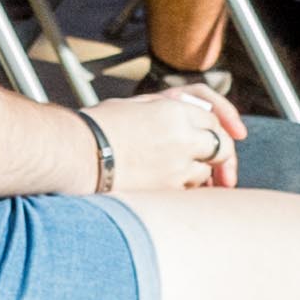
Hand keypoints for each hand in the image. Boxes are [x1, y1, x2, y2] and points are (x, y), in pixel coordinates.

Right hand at [102, 87, 244, 190]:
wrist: (75, 155)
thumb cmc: (96, 128)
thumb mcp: (134, 107)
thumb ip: (164, 110)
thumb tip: (186, 116)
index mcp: (174, 111)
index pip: (211, 119)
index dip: (219, 129)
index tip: (220, 138)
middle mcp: (182, 138)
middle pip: (221, 147)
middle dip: (224, 157)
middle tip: (222, 169)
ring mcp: (176, 168)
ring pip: (205, 173)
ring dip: (200, 174)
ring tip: (179, 175)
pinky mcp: (166, 192)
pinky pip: (187, 192)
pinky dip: (183, 190)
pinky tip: (170, 189)